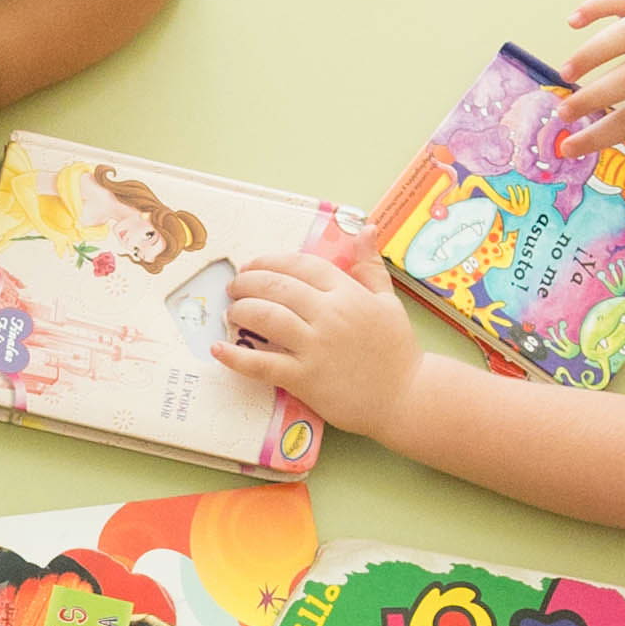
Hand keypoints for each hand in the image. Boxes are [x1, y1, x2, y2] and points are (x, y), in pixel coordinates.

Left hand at [217, 246, 424, 432]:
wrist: (406, 397)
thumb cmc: (396, 349)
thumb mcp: (388, 300)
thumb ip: (370, 265)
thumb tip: (366, 228)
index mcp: (348, 293)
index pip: (301, 265)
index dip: (272, 261)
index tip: (255, 265)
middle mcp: (329, 315)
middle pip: (278, 287)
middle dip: (249, 282)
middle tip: (235, 286)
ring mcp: (316, 346)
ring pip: (267, 317)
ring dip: (241, 309)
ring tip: (231, 310)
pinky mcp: (305, 378)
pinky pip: (263, 364)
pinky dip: (236, 357)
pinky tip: (218, 349)